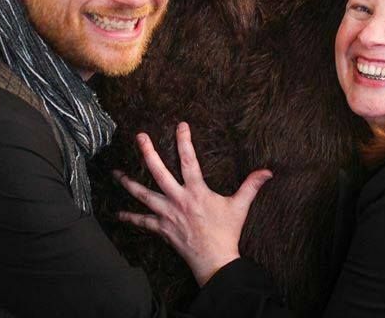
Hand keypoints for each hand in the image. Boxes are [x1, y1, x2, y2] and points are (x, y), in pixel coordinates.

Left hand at [116, 122, 272, 285]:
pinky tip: (118, 213)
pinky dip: (130, 217)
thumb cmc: (227, 233)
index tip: (180, 124)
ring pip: (143, 194)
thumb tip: (268, 171)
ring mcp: (167, 214)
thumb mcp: (240, 206)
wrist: (214, 260)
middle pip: (158, 171)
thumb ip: (251, 185)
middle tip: (139, 137)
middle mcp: (178, 199)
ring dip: (128, 183)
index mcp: (196, 190)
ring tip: (116, 172)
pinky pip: (142, 222)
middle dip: (148, 152)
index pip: (189, 159)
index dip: (184, 140)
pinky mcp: (161, 228)